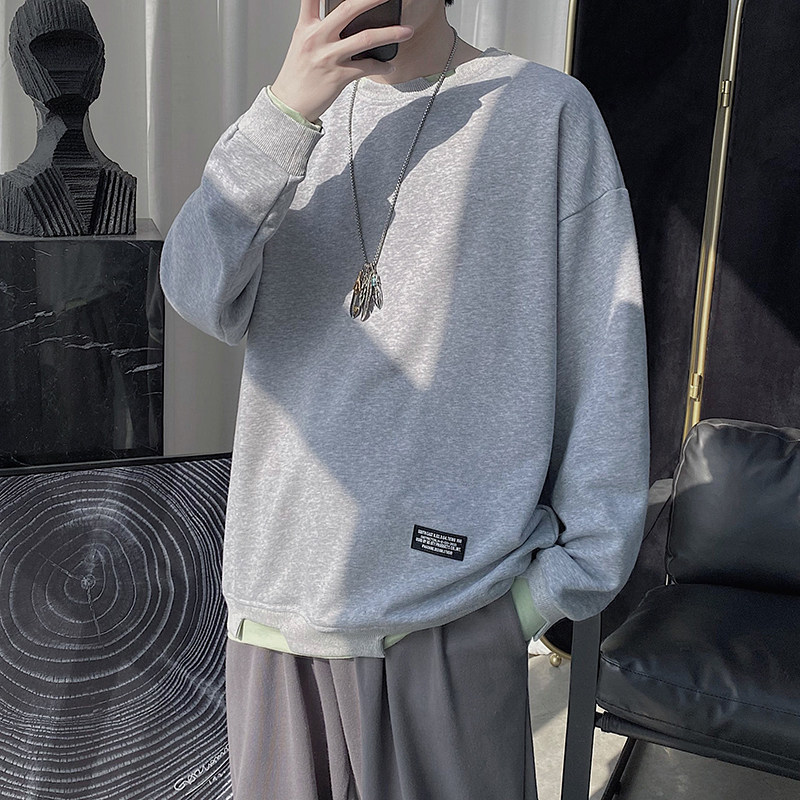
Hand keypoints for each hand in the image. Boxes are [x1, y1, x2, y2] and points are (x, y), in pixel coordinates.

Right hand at [271, 0, 413, 123]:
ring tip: (407, 31)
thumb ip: (318, 27)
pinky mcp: (338, 76)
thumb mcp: (302, 44)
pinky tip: (390, 66)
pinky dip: (382, 67)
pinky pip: (367, 68)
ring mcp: (329, 57)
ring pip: (365, 39)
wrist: (290, 104)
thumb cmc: (298, 75)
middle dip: (372, 0)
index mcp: (306, 27)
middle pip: (348, 9)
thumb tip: (343, 21)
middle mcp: (317, 38)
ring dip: (390, 34)